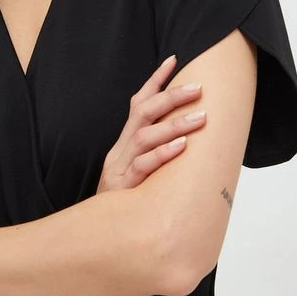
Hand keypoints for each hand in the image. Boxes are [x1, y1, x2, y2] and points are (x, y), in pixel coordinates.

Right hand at [96, 55, 205, 193]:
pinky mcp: (122, 188)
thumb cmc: (124, 203)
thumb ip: (153, 154)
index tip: (174, 60)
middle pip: (142, 113)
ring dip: (174, 124)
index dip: (155, 81)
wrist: (96, 236)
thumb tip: (186, 136)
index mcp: (124, 144)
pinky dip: (162, 154)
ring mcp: (120, 168)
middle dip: (170, 96)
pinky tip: (181, 147)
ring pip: (144, 136)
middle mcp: (120, 150)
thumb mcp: (136, 173)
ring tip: (200, 118)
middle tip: (197, 87)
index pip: (137, 104)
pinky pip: (143, 166)